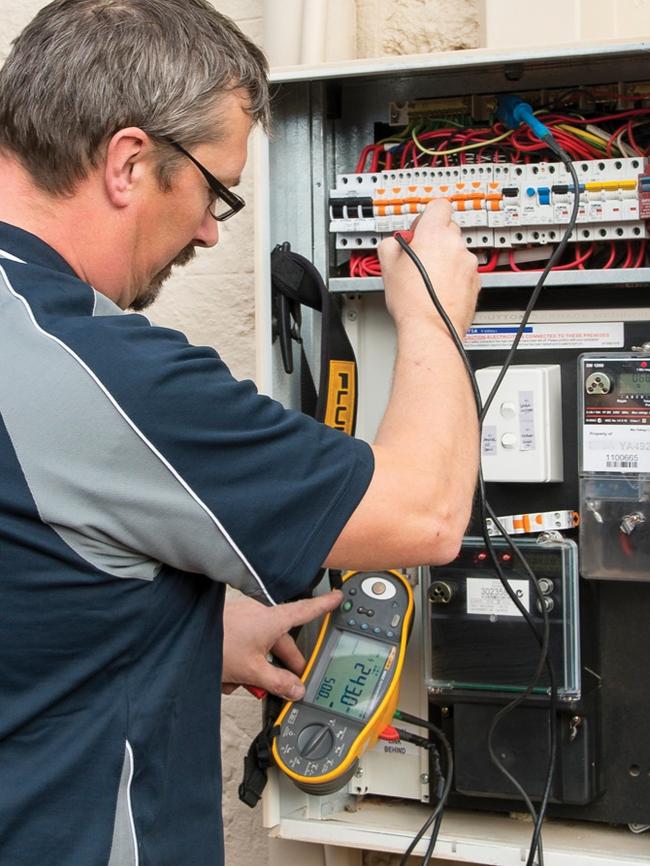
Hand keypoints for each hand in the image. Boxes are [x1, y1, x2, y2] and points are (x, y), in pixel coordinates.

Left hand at [221, 591, 342, 700]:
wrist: (186, 639)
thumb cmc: (218, 643)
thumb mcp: (254, 671)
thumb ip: (279, 683)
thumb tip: (296, 689)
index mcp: (274, 618)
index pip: (307, 610)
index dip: (324, 606)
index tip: (338, 598)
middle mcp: (262, 615)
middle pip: (284, 642)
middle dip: (283, 666)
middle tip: (290, 684)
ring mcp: (247, 620)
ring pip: (263, 649)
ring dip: (256, 670)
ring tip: (242, 684)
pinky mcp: (233, 626)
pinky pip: (247, 647)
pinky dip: (242, 663)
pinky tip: (229, 678)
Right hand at [378, 199, 479, 335]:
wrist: (431, 328)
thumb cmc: (411, 301)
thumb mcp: (387, 265)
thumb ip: (391, 243)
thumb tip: (394, 242)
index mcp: (434, 234)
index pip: (439, 205)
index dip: (428, 215)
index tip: (420, 228)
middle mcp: (455, 245)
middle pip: (448, 229)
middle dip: (435, 239)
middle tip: (420, 257)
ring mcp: (468, 263)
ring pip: (456, 252)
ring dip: (445, 259)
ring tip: (429, 279)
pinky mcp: (476, 281)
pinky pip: (464, 270)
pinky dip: (454, 276)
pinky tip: (440, 289)